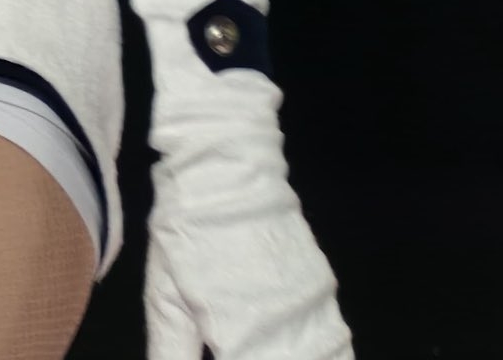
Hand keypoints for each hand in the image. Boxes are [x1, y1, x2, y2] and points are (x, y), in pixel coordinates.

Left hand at [140, 169, 355, 359]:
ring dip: (306, 359)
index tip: (225, 358)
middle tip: (239, 350)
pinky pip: (337, 344)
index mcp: (243, 336)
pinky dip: (326, 356)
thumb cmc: (188, 229)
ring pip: (328, 359)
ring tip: (269, 350)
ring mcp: (315, 308)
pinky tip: (305, 352)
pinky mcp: (326, 290)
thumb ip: (172, 353)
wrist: (229, 163)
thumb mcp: (166, 297)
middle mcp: (289, 329)